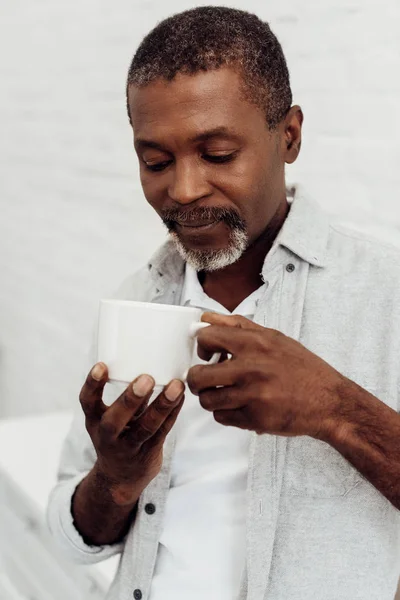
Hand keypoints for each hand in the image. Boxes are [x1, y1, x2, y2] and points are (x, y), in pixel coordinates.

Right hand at [79, 363, 184, 504]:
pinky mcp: (149, 453)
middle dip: (130, 399)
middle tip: (146, 378)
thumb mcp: (111, 418)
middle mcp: (108, 436)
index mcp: (95, 421)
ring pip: (146, 428)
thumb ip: (126, 396)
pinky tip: (182, 397)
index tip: (101, 365)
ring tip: (176, 386)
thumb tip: (148, 361)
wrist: (120, 479)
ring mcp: (128, 447)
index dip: (92, 385)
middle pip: (115, 421)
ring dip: (162, 405)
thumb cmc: (118, 435)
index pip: (87, 402)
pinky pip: (164, 431)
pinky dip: (173, 412)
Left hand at [187, 312, 344, 439]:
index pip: (207, 337)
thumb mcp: (274, 337)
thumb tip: (206, 317)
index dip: (202, 346)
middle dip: (197, 379)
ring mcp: (252, 396)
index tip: (208, 354)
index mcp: (255, 343)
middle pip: (198, 376)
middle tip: (206, 379)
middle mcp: (251, 368)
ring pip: (207, 400)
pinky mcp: (254, 419)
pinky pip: (222, 417)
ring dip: (211, 398)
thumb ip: (238, 325)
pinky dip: (225, 413)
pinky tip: (239, 406)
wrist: (328, 401)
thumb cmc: (302, 368)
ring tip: (224, 394)